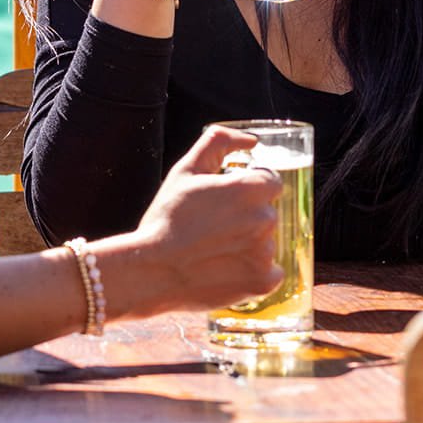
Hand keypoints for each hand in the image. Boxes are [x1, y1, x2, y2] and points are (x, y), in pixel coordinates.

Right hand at [90, 125, 284, 318]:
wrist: (150, 271)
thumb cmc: (166, 219)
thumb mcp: (186, 170)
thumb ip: (219, 142)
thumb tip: (251, 140)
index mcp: (251, 188)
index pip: (269, 182)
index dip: (247, 190)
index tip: (226, 202)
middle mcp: (265, 219)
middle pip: (268, 212)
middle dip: (247, 217)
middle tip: (214, 229)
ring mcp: (265, 252)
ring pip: (267, 242)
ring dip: (249, 245)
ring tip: (215, 251)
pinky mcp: (262, 282)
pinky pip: (271, 272)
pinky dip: (254, 272)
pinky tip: (226, 270)